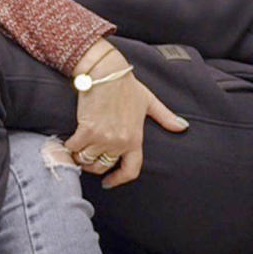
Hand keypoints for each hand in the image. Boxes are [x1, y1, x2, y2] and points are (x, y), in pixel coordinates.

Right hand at [65, 43, 188, 188]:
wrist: (106, 71)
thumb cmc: (126, 85)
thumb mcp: (149, 101)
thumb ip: (165, 116)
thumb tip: (183, 127)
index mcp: (135, 139)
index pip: (130, 171)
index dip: (118, 180)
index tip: (108, 182)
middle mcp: (120, 143)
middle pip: (101, 167)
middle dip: (93, 165)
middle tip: (88, 157)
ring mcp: (103, 138)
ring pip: (86, 159)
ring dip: (80, 156)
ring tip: (77, 149)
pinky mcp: (87, 130)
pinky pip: (74, 148)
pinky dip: (69, 146)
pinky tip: (69, 142)